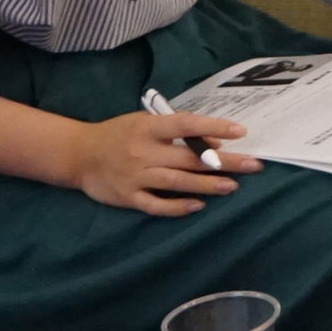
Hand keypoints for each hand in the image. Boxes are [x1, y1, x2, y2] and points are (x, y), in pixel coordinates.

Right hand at [69, 111, 261, 216]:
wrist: (78, 155)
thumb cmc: (120, 134)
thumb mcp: (145, 123)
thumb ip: (177, 131)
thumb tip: (214, 143)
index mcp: (148, 128)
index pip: (185, 125)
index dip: (213, 127)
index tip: (241, 132)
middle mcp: (142, 152)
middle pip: (188, 158)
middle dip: (223, 162)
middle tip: (253, 165)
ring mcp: (134, 176)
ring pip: (176, 182)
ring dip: (207, 185)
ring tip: (232, 186)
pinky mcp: (126, 198)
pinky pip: (155, 205)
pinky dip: (177, 207)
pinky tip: (199, 206)